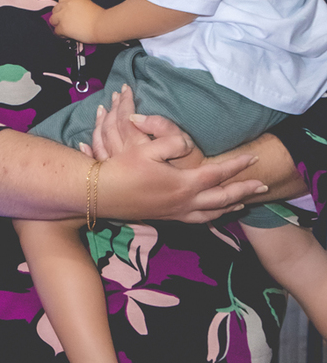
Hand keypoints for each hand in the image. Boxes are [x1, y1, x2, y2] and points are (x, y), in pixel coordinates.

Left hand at [49, 0, 102, 41]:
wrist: (102, 25)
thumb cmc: (99, 16)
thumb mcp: (86, 4)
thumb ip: (76, 6)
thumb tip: (71, 12)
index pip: (61, 0)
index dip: (63, 8)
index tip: (65, 13)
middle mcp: (66, 5)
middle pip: (55, 10)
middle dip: (59, 16)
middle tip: (65, 22)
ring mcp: (63, 16)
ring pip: (52, 20)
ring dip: (57, 24)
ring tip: (65, 29)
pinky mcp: (62, 27)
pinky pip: (56, 31)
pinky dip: (60, 34)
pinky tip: (67, 36)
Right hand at [96, 113, 265, 223]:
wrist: (100, 195)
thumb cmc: (122, 170)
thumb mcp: (147, 149)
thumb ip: (174, 142)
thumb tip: (189, 145)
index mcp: (184, 184)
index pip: (218, 174)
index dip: (238, 165)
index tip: (254, 157)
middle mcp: (185, 202)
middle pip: (222, 199)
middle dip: (244, 191)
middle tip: (263, 187)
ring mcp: (175, 213)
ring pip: (211, 214)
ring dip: (229, 208)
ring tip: (241, 204)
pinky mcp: (165, 217)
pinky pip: (197, 220)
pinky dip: (211, 217)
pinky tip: (210, 214)